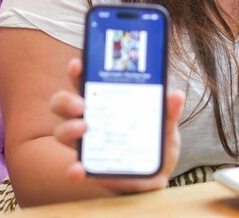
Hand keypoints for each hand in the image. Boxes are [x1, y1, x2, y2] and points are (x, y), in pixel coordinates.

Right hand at [49, 57, 185, 193]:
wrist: (156, 175)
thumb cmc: (155, 142)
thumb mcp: (165, 124)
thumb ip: (169, 111)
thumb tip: (176, 95)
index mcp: (105, 101)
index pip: (85, 81)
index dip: (77, 71)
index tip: (77, 64)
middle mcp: (90, 119)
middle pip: (63, 104)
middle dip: (66, 99)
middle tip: (81, 103)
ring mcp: (87, 144)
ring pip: (62, 132)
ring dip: (68, 128)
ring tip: (85, 127)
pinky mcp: (89, 169)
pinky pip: (74, 169)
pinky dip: (73, 169)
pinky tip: (78, 170)